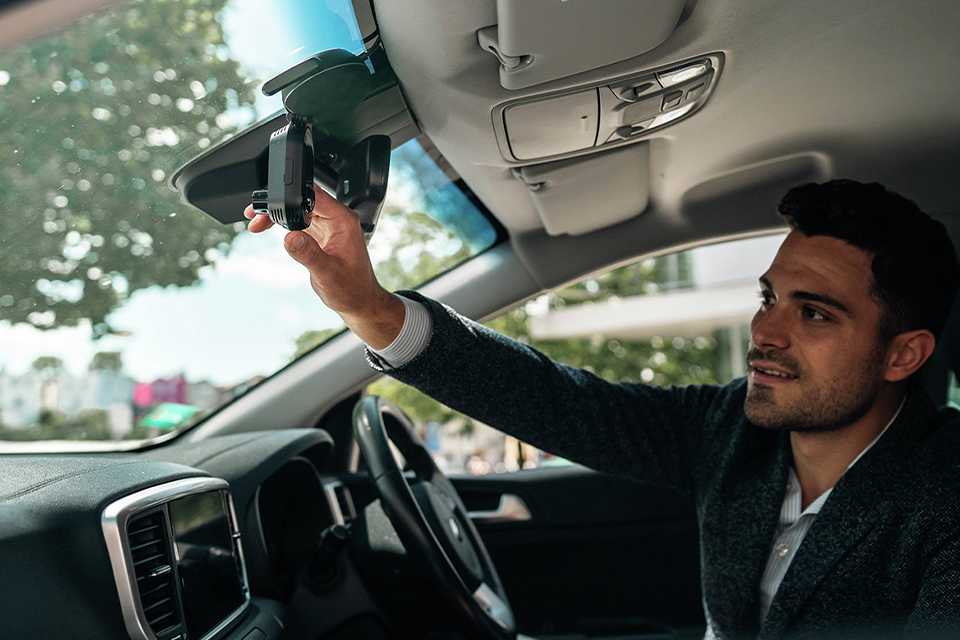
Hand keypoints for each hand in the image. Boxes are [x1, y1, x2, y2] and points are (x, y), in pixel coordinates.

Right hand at [243, 186, 404, 348]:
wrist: (359, 302)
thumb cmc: (352, 289)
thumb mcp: (327, 273)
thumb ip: (309, 254)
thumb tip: (290, 237)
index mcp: (343, 220)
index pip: (314, 196)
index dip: (289, 196)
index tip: (268, 205)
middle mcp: (337, 219)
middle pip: (302, 199)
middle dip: (278, 205)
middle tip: (256, 218)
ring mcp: (328, 226)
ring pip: (298, 209)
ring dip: (278, 214)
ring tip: (257, 224)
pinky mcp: (321, 234)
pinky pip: (299, 221)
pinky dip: (283, 224)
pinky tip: (269, 229)